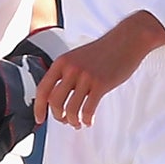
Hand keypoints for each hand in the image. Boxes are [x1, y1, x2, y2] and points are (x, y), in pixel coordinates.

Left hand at [34, 12, 164, 127]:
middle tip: (64, 120)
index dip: (38, 108)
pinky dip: (86, 120)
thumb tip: (56, 98)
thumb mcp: (77, 58)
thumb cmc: (103, 51)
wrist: (126, 40)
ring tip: (77, 122)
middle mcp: (71, 69)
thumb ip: (66, 74)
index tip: (39, 119)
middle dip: (57, 116)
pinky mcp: (101, 84)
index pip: (42, 89)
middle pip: (55, 102)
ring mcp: (86, 76)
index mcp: (62, 62)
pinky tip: (88, 121)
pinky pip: (88, 110)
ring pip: (71, 109)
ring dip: (72, 121)